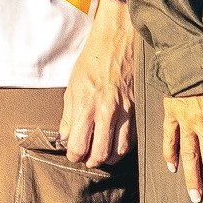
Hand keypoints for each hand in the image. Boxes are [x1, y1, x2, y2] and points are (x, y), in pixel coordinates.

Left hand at [61, 0, 136, 164]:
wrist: (117, 41)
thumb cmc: (92, 61)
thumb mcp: (72, 87)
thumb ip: (68, 117)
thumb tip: (66, 138)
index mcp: (87, 106)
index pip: (79, 146)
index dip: (74, 155)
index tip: (73, 152)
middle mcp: (107, 111)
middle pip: (101, 154)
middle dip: (91, 161)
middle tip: (86, 157)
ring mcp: (125, 111)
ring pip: (119, 151)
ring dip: (108, 158)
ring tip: (101, 153)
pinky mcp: (137, 109)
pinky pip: (131, 139)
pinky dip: (122, 147)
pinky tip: (114, 143)